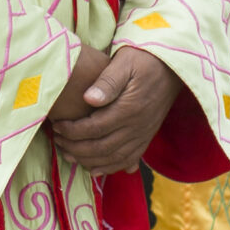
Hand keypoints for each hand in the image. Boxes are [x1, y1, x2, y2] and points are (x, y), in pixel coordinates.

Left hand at [49, 45, 179, 175]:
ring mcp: (144, 134)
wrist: (173, 66)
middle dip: (76, 148)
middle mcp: (137, 126)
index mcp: (129, 108)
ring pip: (114, 158)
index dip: (73, 131)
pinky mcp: (147, 136)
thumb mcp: (125, 62)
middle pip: (102, 148)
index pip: (95, 128)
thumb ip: (107, 81)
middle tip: (58, 142)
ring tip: (70, 156)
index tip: (57, 125)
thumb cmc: (144, 60)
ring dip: (90, 162)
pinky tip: (97, 169)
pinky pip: (129, 159)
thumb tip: (88, 98)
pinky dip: (111, 167)